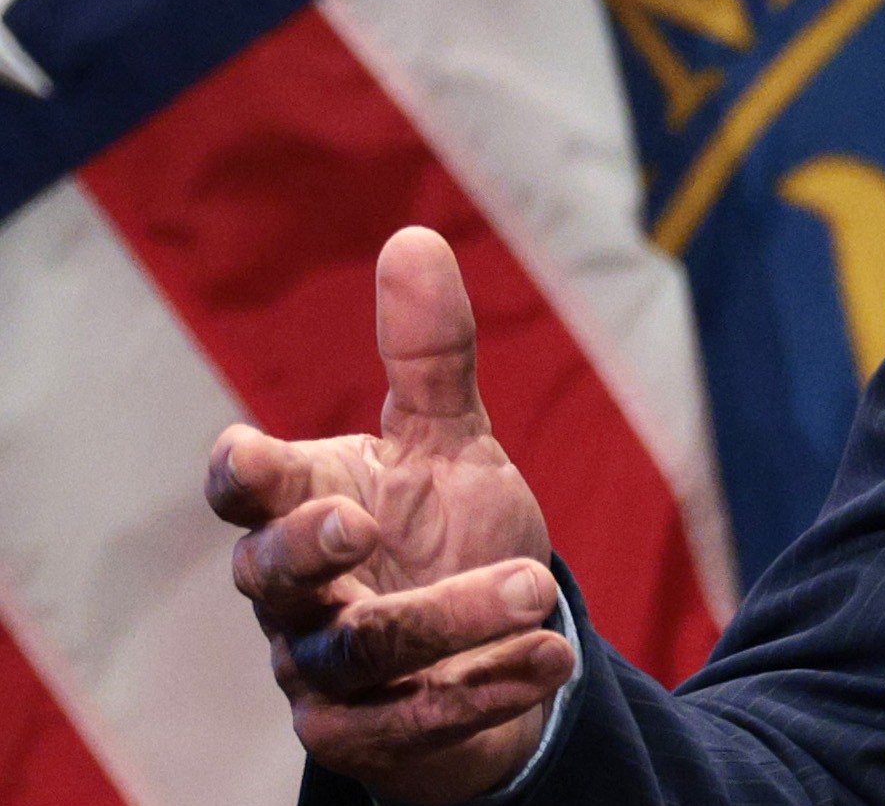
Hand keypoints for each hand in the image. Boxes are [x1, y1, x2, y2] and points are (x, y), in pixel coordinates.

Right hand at [206, 227, 572, 803]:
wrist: (484, 645)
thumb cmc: (439, 530)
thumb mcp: (447, 442)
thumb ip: (430, 356)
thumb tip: (414, 237)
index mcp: (306, 506)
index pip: (247, 491)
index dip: (242, 475)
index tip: (247, 453)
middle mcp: (297, 593)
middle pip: (270, 576)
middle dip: (306, 548)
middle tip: (358, 521)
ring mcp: (322, 669)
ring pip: (360, 648)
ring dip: (450, 617)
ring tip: (537, 586)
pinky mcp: (366, 733)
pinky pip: (415, 719)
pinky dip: (489, 685)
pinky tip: (555, 656)